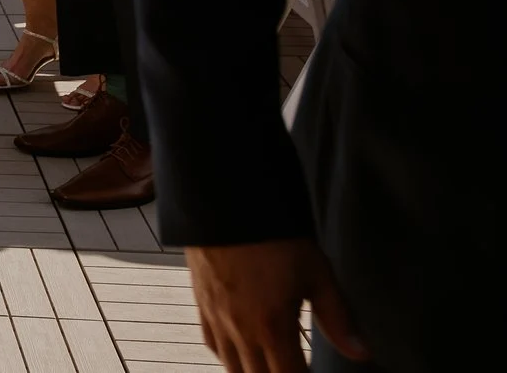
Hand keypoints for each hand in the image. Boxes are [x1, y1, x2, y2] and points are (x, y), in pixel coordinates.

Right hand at [187, 239, 366, 372]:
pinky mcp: (201, 304)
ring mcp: (217, 319)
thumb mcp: (316, 274)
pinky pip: (211, 345)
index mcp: (272, 328)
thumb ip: (338, 318)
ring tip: (271, 368)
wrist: (225, 205)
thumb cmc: (272, 238)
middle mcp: (240, 331)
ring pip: (232, 367)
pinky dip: (228, 356)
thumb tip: (361, 353)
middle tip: (294, 368)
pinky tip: (241, 350)